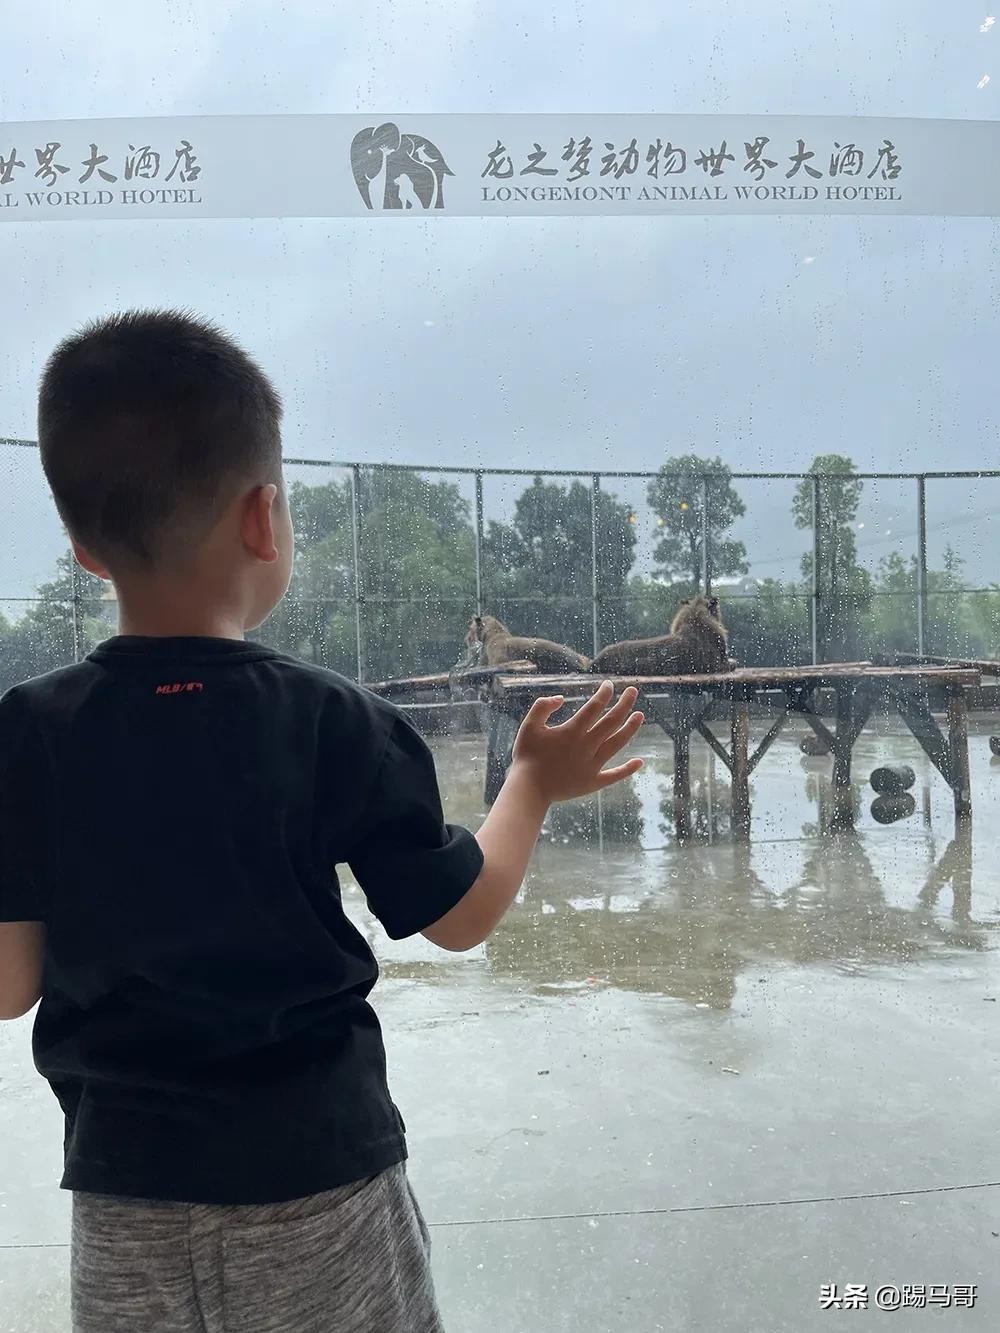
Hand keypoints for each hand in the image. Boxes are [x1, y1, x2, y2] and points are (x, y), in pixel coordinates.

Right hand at [510, 681, 643, 803]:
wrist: (528, 789)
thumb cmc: (526, 756)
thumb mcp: (529, 726)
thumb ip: (542, 707)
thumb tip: (561, 698)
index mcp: (572, 731)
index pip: (594, 706)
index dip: (604, 693)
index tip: (609, 684)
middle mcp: (586, 746)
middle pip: (611, 721)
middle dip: (624, 704)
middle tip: (633, 691)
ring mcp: (592, 765)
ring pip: (617, 743)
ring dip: (631, 728)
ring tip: (640, 715)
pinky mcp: (592, 782)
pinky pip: (614, 775)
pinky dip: (628, 769)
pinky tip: (640, 761)